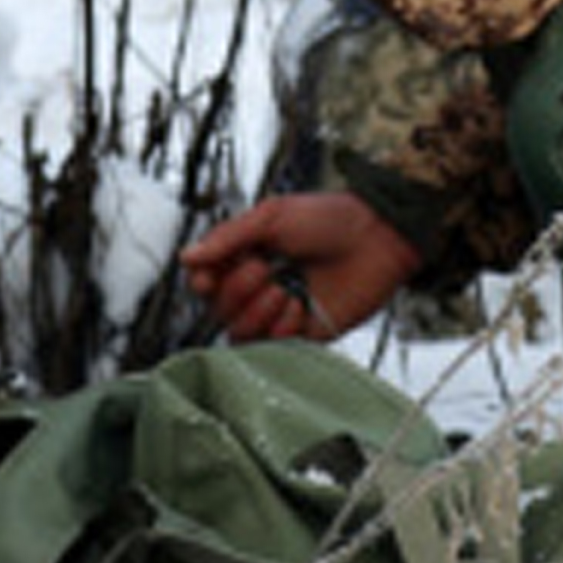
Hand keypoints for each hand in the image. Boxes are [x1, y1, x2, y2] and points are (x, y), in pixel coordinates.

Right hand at [179, 190, 422, 342]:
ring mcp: (277, 313)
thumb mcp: (272, 217)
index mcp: (244, 256)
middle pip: (217, 309)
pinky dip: (283, 326)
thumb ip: (228, 238)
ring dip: (259, 311)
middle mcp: (256, 287)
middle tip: (266, 268)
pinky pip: (272, 345)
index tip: (209, 276)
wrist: (377, 238)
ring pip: (239, 331)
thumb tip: (186, 258)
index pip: (203, 281)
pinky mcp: (301, 335)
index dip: (202, 282)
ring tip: (287, 289)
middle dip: (238, 290)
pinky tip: (303, 306)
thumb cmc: (328, 219)